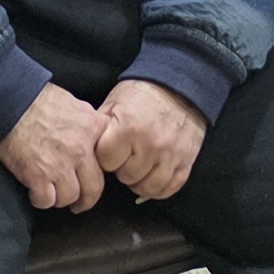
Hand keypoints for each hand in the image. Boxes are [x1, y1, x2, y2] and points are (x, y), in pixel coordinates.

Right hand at [0, 82, 108, 211]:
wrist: (11, 101)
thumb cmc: (41, 100)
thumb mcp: (77, 106)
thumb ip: (92, 125)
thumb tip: (99, 140)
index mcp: (94, 130)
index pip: (109, 162)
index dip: (100, 174)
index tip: (92, 179)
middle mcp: (81, 151)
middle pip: (93, 189)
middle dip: (86, 200)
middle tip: (78, 203)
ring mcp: (60, 166)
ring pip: (69, 197)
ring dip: (61, 199)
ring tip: (53, 193)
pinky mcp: (37, 176)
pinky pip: (46, 201)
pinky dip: (41, 200)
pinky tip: (37, 192)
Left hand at [95, 77, 204, 203]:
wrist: (180, 85)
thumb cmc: (143, 93)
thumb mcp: (115, 102)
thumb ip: (101, 127)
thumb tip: (88, 149)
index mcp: (128, 128)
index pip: (106, 162)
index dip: (105, 157)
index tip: (110, 149)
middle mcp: (150, 145)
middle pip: (126, 176)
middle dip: (122, 168)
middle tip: (126, 155)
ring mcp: (170, 156)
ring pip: (147, 188)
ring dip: (139, 181)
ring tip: (139, 167)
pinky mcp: (186, 162)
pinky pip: (169, 188)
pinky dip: (159, 188)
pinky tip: (153, 177)